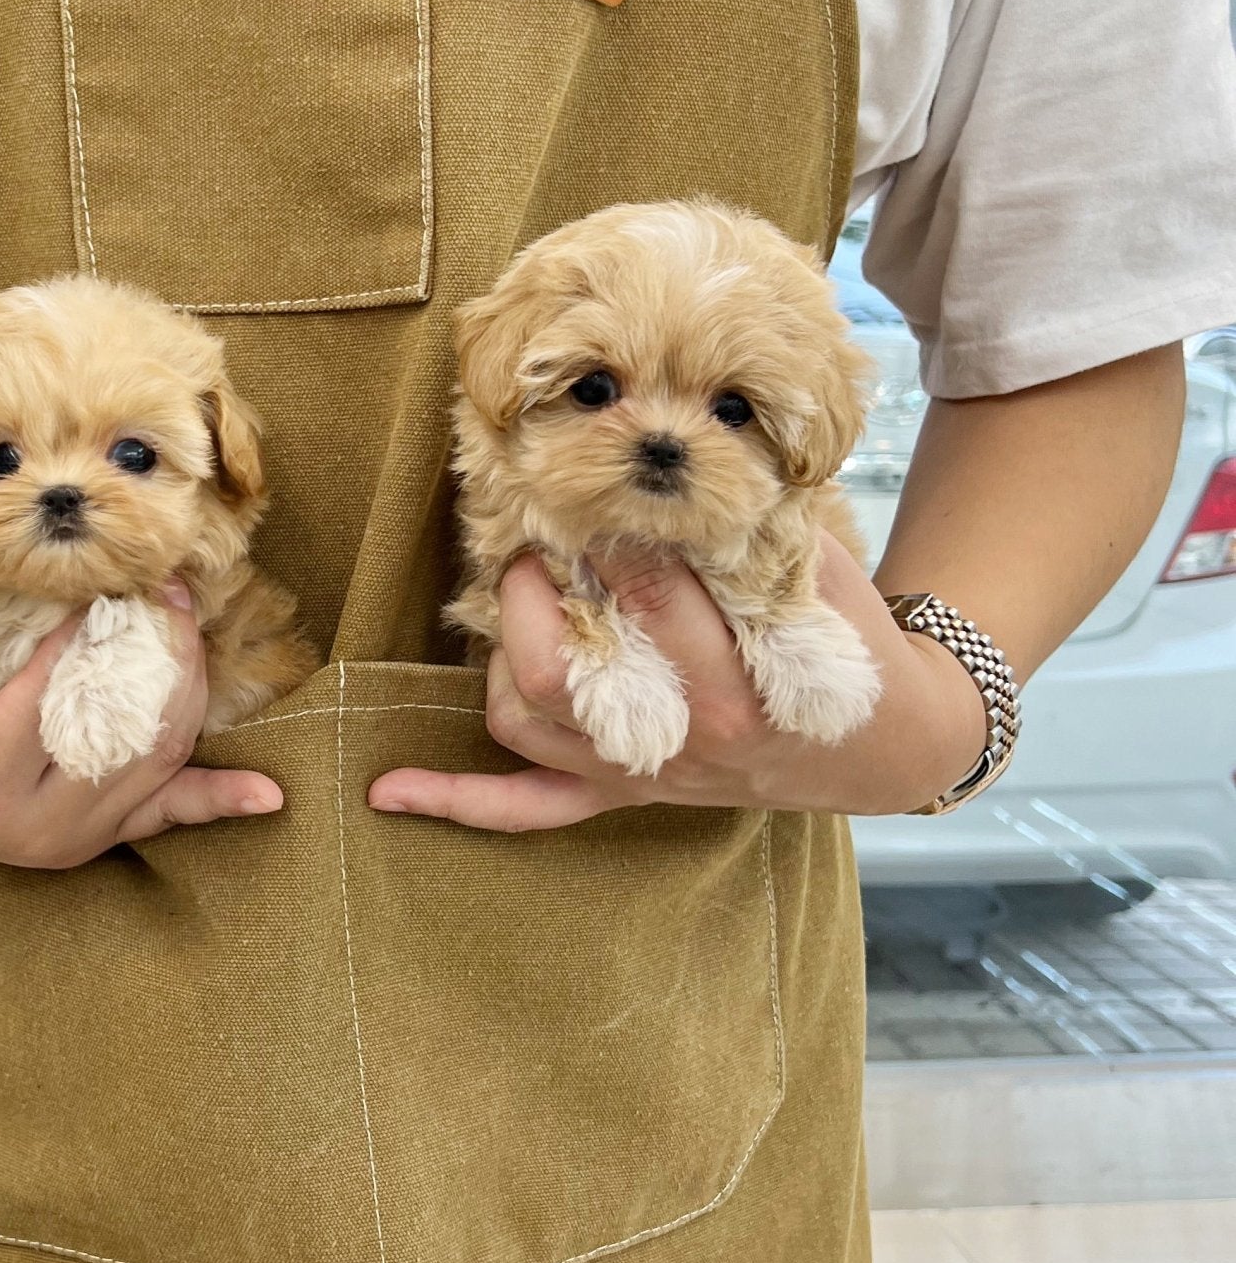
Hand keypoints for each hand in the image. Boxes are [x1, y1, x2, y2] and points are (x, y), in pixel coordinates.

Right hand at [0, 586, 282, 863]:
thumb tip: (66, 557)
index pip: (52, 691)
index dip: (92, 623)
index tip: (124, 570)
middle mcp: (27, 822)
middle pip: (126, 729)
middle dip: (162, 651)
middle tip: (172, 588)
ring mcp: (64, 840)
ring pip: (157, 761)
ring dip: (190, 692)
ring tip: (194, 626)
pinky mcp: (89, 842)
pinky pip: (164, 817)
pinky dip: (218, 799)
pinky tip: (268, 792)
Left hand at [368, 538, 989, 831]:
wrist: (876, 746)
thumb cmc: (845, 642)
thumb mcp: (818, 569)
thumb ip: (754, 521)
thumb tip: (677, 453)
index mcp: (736, 676)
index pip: (643, 593)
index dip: (605, 531)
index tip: (593, 489)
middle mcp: (678, 735)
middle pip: (563, 660)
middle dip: (536, 583)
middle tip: (543, 536)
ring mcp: (637, 771)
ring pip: (523, 718)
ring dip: (500, 653)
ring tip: (518, 599)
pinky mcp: (616, 794)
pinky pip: (521, 810)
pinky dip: (453, 802)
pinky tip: (386, 790)